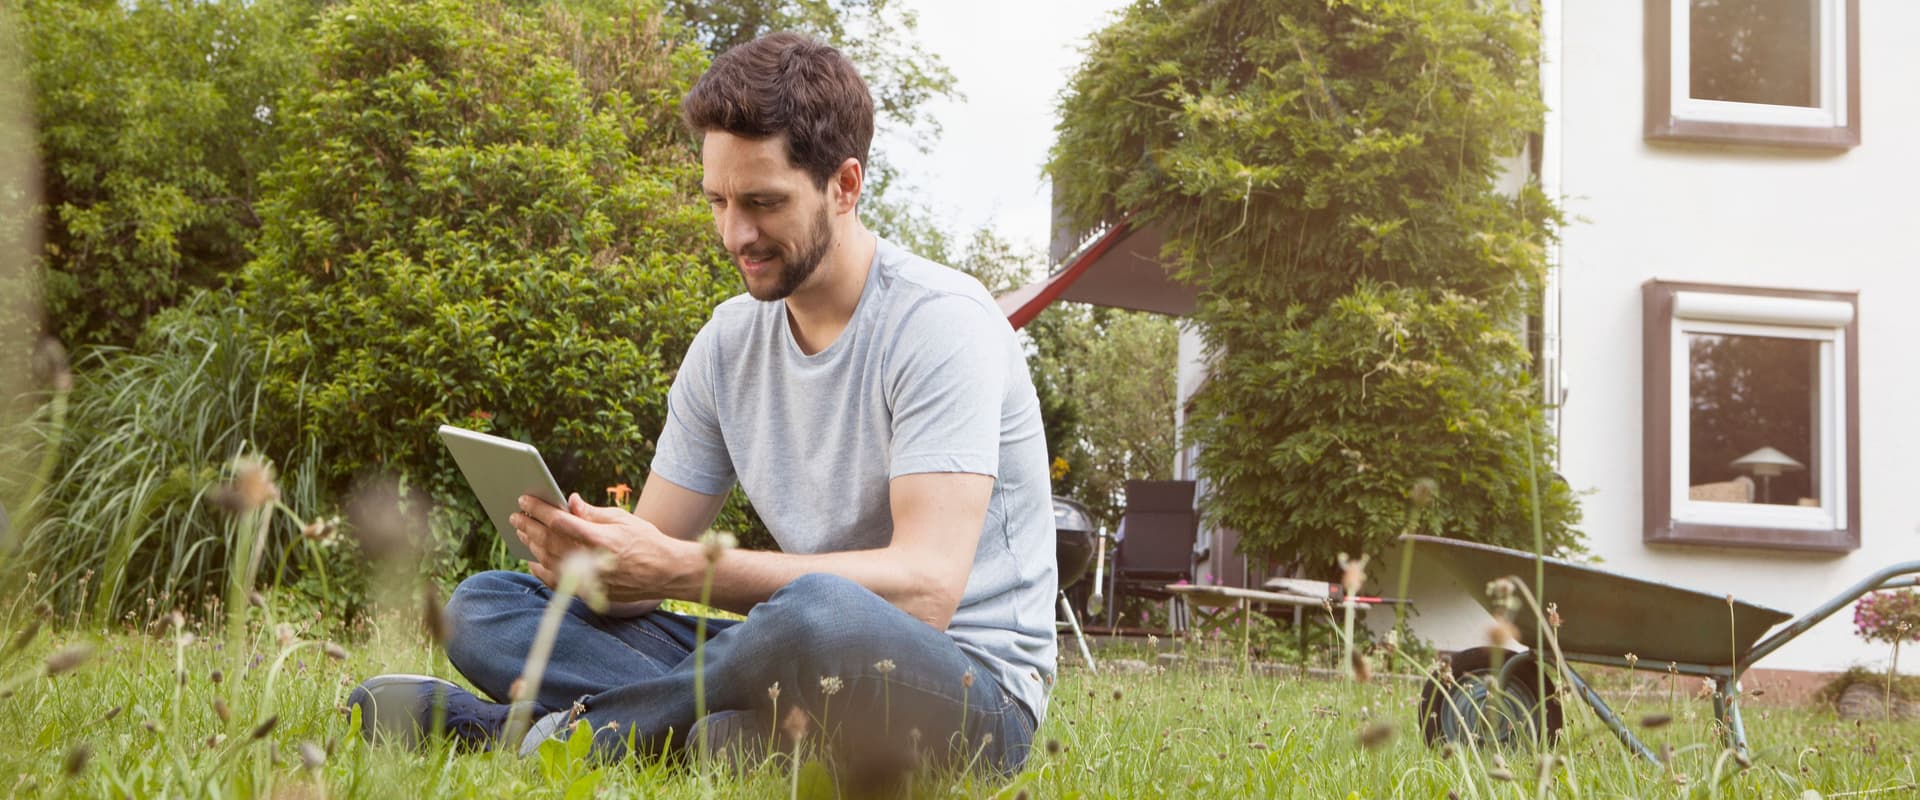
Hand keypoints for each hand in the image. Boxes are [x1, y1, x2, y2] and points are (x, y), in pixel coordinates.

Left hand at [510, 493, 697, 603]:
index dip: (539, 509)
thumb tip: (568, 502)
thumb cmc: (646, 541)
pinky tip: (533, 560)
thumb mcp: (622, 519)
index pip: (558, 520)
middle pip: (548, 540)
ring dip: (532, 545)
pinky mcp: (588, 592)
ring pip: (548, 560)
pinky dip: (542, 571)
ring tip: (523, 532)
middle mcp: (589, 560)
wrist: (665, 573)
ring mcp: (587, 579)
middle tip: (515, 515)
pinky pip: (557, 582)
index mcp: (598, 537)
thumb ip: (591, 513)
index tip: (525, 499)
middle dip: (529, 525)